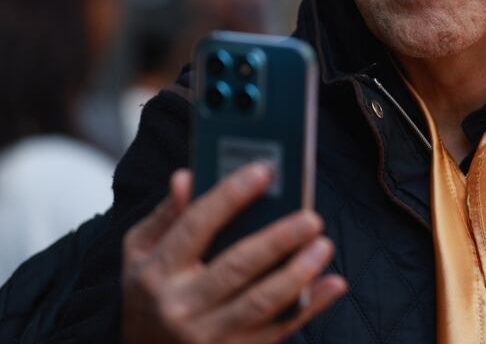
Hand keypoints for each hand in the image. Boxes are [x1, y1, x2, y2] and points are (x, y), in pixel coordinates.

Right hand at [122, 164, 347, 342]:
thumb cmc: (149, 293)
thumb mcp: (139, 253)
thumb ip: (166, 214)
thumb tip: (186, 175)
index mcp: (157, 272)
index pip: (196, 226)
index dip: (230, 195)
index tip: (264, 170)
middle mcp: (182, 306)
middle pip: (236, 266)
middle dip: (277, 239)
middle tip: (311, 217)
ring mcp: (210, 336)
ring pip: (261, 302)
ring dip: (299, 273)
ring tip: (324, 244)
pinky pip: (279, 329)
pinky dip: (310, 307)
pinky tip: (335, 283)